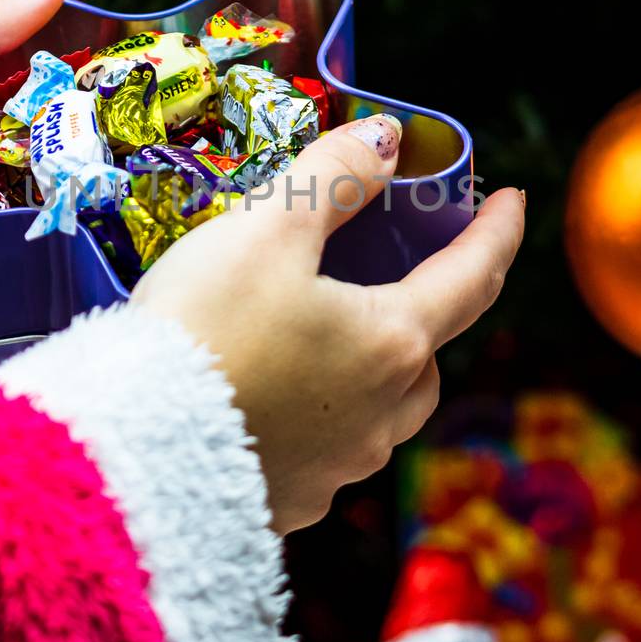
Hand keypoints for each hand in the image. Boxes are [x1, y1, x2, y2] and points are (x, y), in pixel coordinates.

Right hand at [130, 115, 525, 532]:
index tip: (513, 201)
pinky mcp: (290, 502)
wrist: (126, 452)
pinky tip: (275, 399)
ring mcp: (338, 467)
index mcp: (392, 341)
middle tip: (399, 274)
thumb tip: (386, 140)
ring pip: (384, 410)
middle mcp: (381, 414)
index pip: (471, 276)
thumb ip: (335, 173)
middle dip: (427, 309)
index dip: (498, 231)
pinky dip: (319, 416)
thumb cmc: (202, 329)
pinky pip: (327, 451)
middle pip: (428, 352)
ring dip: (375, 369)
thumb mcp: (269, 226)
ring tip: (329, 336)